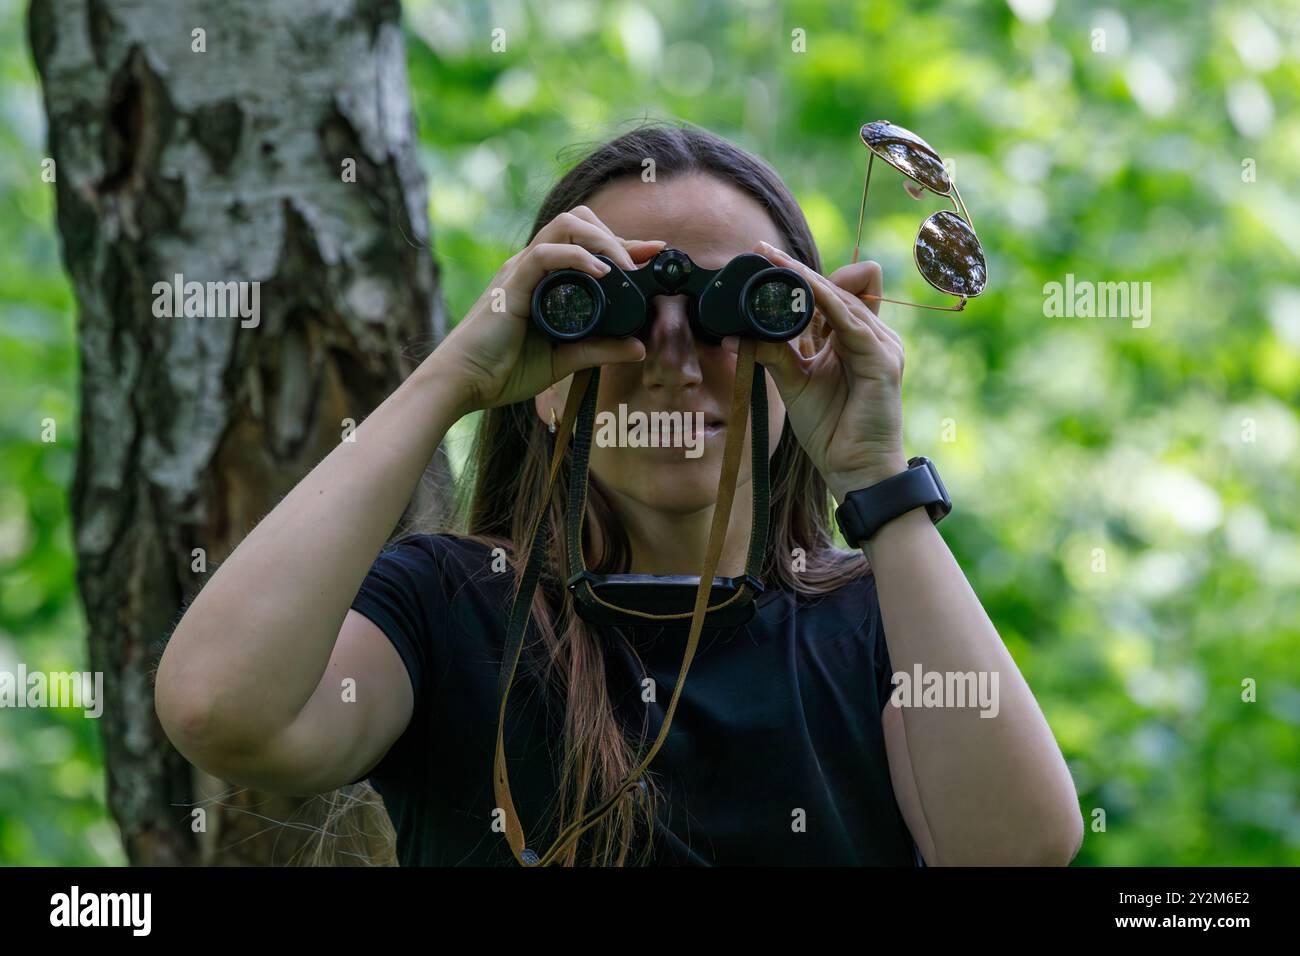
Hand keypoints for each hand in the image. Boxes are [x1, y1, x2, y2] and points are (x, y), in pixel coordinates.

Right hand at [426, 206, 662, 414]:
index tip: (654, 253)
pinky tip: (601, 274)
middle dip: (616, 235)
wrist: (464, 384)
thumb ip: (598, 350)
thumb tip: (638, 347)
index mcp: (544, 279)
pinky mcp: (512, 284)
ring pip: (565, 226)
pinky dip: (578, 258)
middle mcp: (533, 266)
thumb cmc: (503, 371)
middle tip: (643, 260)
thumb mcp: (563, 360)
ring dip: (603, 240)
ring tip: (626, 266)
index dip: (622, 245)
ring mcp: (521, 270)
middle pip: (579, 222)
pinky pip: (546, 254)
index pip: (587, 246)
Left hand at [726, 240, 906, 501]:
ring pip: (843, 296)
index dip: (799, 273)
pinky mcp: (883, 359)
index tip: (763, 256)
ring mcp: (882, 344)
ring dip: (807, 279)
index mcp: (852, 338)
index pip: (831, 292)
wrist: (854, 468)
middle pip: (841, 284)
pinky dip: (825, 302)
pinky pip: (851, 320)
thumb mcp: (795, 382)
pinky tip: (801, 291)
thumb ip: (777, 353)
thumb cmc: (830, 428)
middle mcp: (871, 334)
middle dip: (799, 268)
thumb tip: (741, 332)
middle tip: (763, 252)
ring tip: (774, 265)